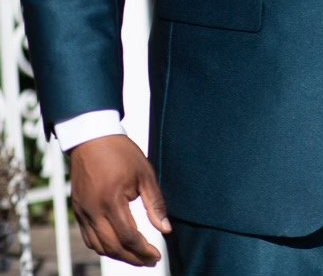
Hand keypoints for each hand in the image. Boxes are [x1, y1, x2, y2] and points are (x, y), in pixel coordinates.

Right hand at [68, 135, 170, 265]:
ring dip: (117, 256)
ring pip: (98, 246)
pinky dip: (103, 247)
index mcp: (112, 201)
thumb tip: (165, 229)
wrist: (92, 139)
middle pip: (112, 247)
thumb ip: (155, 204)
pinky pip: (88, 237)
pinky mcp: (77, 210)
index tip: (157, 256)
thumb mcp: (145, 174)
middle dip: (132, 258)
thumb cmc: (122, 153)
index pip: (129, 237)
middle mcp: (94, 210)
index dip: (144, 251)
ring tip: (136, 257)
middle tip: (150, 262)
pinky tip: (117, 247)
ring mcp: (82, 212)